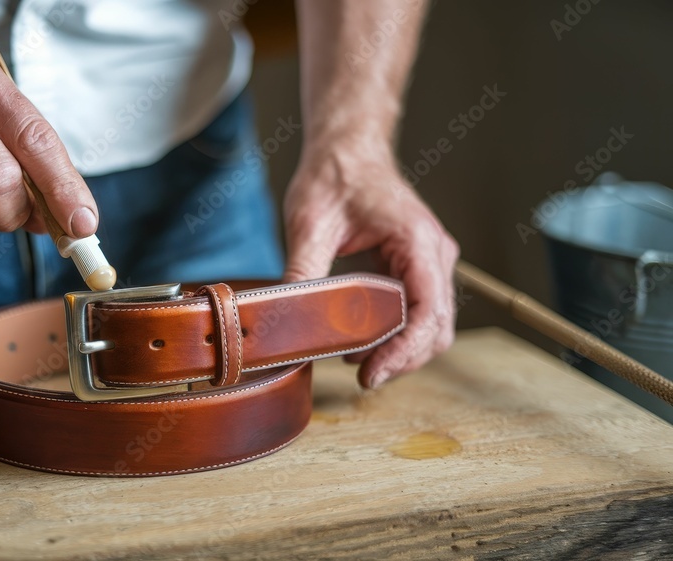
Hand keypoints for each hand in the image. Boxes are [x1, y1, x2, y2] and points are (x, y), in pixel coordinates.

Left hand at [283, 140, 458, 388]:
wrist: (348, 150)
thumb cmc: (335, 176)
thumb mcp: (310, 224)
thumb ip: (302, 272)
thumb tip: (283, 320)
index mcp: (417, 241)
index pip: (428, 312)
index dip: (405, 351)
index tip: (373, 373)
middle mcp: (434, 254)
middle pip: (436, 328)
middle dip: (403, 358)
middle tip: (361, 375)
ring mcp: (429, 262)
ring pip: (431, 325)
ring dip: (401, 349)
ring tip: (358, 361)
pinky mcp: (416, 268)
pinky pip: (417, 312)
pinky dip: (397, 334)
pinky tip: (364, 341)